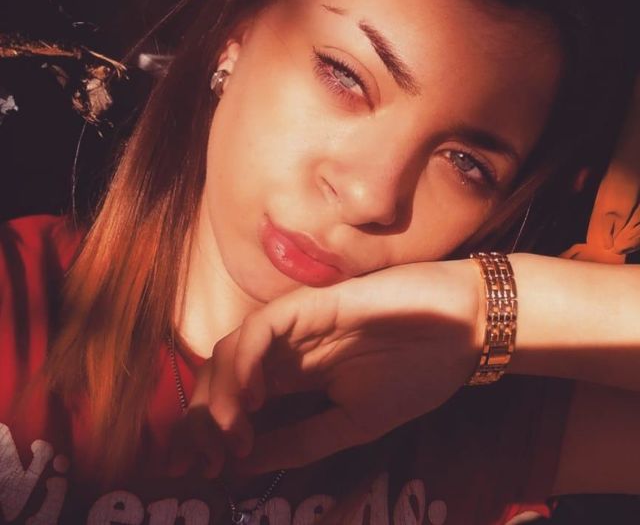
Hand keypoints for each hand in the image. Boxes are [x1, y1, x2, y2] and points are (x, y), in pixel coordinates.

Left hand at [181, 259, 481, 474]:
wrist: (461, 329)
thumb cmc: (415, 372)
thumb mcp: (355, 423)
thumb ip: (301, 439)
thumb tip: (245, 465)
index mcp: (295, 375)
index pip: (235, 400)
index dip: (212, 433)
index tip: (205, 472)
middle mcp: (286, 349)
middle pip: (220, 374)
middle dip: (202, 417)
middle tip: (205, 460)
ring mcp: (295, 325)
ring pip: (231, 350)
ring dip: (217, 394)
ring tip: (229, 437)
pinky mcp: (309, 304)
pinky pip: (261, 329)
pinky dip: (244, 362)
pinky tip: (249, 400)